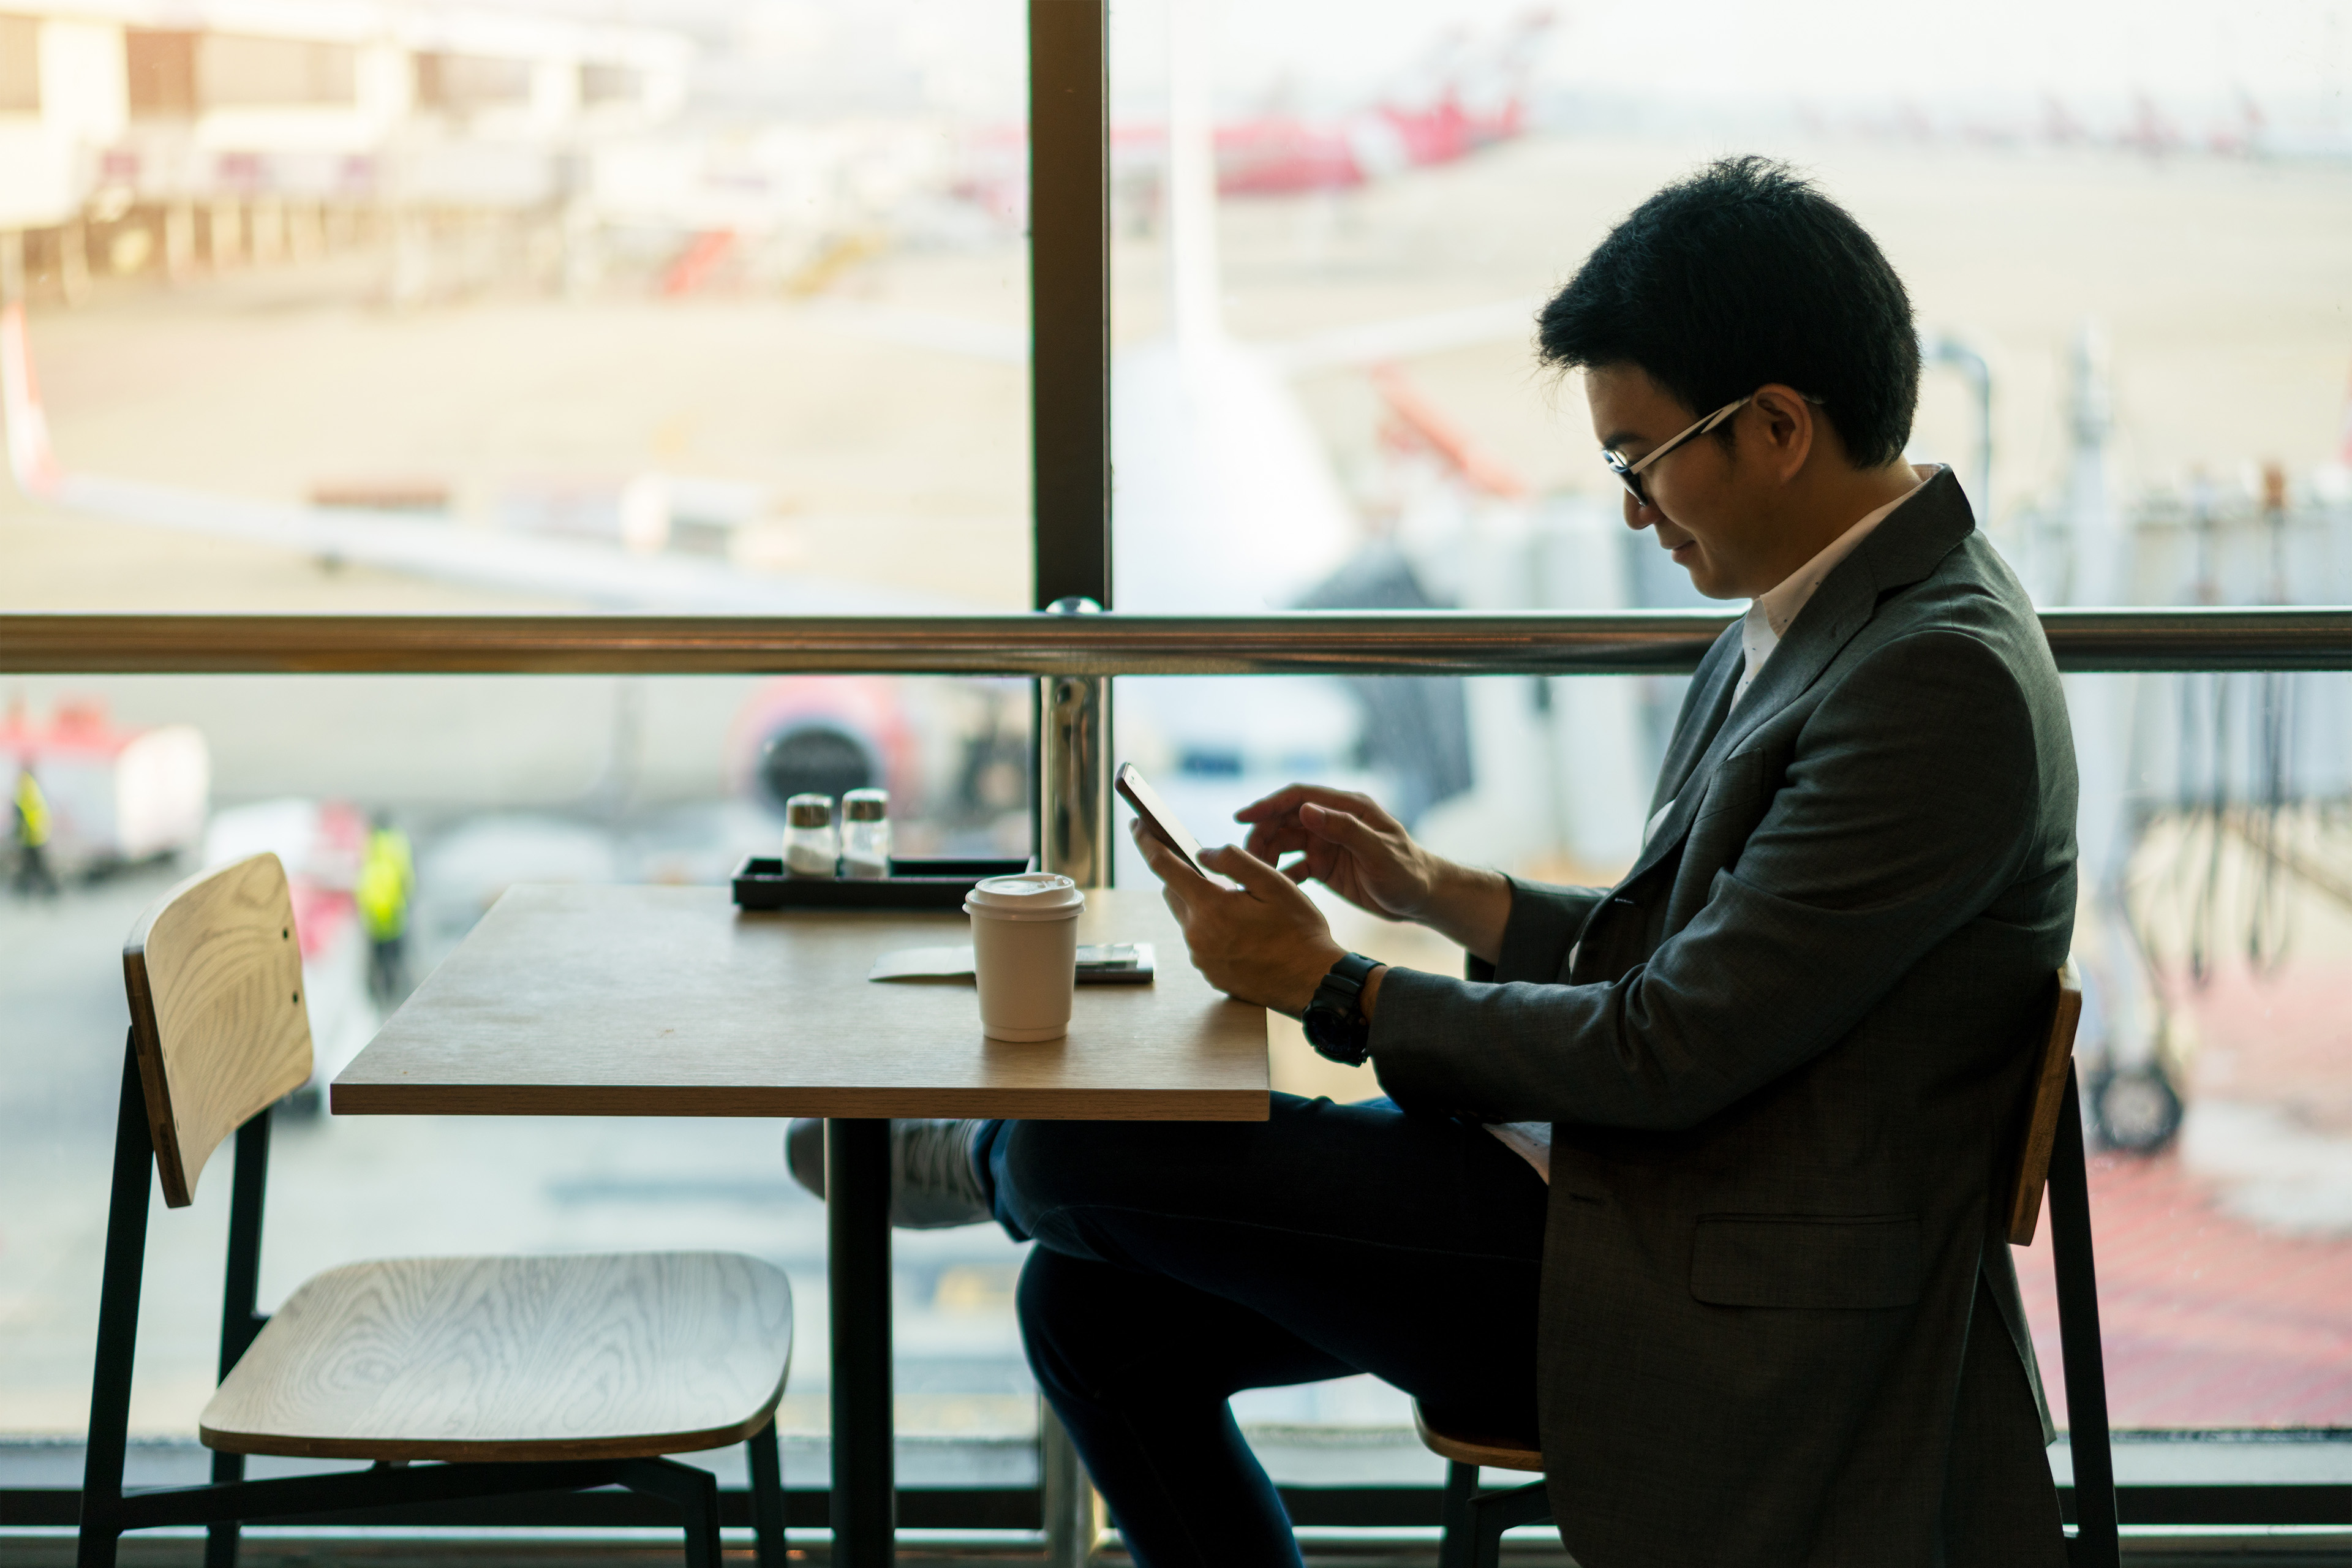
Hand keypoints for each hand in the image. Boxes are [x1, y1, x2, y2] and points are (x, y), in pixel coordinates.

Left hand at [1129, 821, 1345, 1015]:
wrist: (1313, 982)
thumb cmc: (1300, 931)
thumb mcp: (1275, 884)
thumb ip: (1235, 861)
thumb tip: (1203, 853)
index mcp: (1211, 908)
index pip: (1165, 867)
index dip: (1148, 842)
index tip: (1138, 825)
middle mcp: (1198, 936)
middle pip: (1174, 893)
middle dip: (1182, 874)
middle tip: (1204, 865)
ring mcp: (1202, 958)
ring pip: (1188, 918)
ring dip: (1201, 904)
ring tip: (1236, 902)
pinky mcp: (1210, 973)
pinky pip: (1201, 941)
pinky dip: (1212, 928)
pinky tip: (1241, 929)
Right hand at [1234, 784, 1438, 921]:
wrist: (1422, 898)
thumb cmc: (1407, 871)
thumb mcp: (1378, 851)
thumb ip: (1344, 829)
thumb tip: (1305, 810)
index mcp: (1347, 807)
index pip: (1299, 797)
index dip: (1268, 804)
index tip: (1242, 817)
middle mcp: (1333, 821)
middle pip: (1285, 819)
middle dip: (1262, 834)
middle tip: (1244, 858)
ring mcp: (1327, 842)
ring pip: (1285, 842)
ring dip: (1267, 854)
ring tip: (1253, 874)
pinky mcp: (1324, 865)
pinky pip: (1293, 865)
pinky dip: (1280, 874)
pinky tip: (1270, 887)